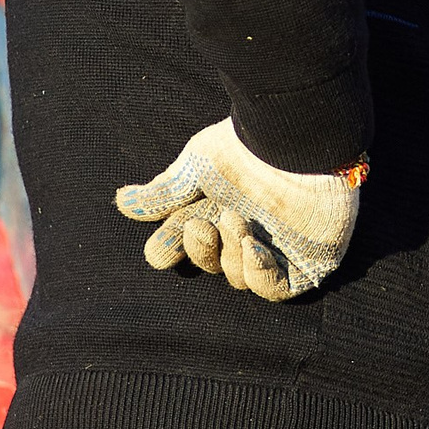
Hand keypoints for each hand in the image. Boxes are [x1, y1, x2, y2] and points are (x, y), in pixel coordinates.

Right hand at [114, 117, 361, 299]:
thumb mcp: (197, 166)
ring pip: (239, 276)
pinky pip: (278, 288)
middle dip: (202, 249)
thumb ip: (164, 191)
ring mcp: (278, 247)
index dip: (170, 249)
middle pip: (211, 262)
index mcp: (217, 207)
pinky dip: (260, 275)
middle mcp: (245, 229)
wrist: (298, 140)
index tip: (161, 249)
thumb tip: (121, 201)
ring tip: (237, 220)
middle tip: (202, 224)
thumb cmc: (248, 147)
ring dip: (231, 255)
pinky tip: (253, 248)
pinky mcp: (307, 261)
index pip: (184, 243)